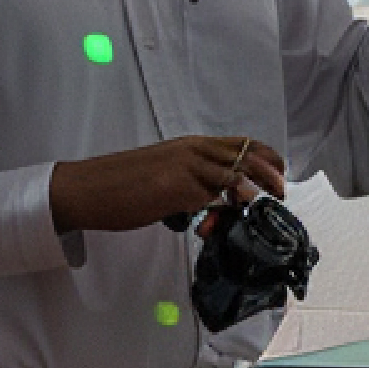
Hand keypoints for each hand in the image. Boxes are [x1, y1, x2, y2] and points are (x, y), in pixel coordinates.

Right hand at [49, 135, 285, 235]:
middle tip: (281, 194)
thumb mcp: (165, 176)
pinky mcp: (175, 188)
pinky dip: (220, 212)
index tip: (281, 173)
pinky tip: (213, 224)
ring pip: (233, 174)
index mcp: (191, 145)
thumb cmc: (121, 184)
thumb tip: (214, 207)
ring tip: (258, 206)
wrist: (87, 187)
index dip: (267, 157)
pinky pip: (210, 198)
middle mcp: (192, 150)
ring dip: (251, 192)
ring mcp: (185, 167)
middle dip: (269, 175)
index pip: (241, 143)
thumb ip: (194, 187)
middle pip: (246, 155)